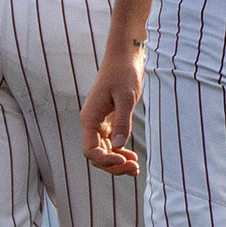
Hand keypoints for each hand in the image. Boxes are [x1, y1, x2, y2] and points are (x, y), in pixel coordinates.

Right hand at [80, 47, 143, 176]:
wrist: (124, 57)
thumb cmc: (123, 73)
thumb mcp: (126, 97)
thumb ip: (122, 122)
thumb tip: (119, 146)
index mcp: (89, 118)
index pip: (90, 150)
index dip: (105, 160)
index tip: (124, 160)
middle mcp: (91, 123)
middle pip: (96, 155)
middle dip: (113, 166)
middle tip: (135, 169)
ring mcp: (99, 123)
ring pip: (104, 151)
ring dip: (118, 161)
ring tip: (136, 167)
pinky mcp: (108, 121)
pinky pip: (110, 144)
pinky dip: (120, 152)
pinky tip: (133, 157)